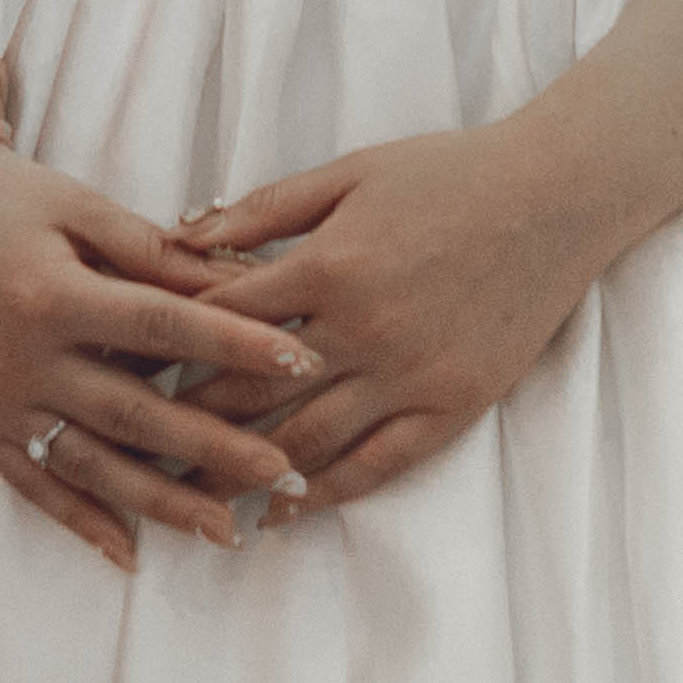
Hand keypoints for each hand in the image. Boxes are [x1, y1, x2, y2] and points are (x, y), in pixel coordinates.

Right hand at [0, 141, 310, 567]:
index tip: (298, 360)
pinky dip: (81, 521)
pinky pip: (34, 484)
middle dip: (215, 446)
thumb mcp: (77, 205)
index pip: (162, 325)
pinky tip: (128, 552)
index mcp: (52, 293)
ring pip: (92, 464)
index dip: (233, 343)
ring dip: (161, 502)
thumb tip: (239, 277)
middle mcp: (22, 358)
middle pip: (135, 412)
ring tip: (227, 528)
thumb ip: (153, 250)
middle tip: (286, 470)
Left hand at [179, 121, 622, 517]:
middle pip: (251, 396)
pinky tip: (281, 510)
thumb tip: (180, 235)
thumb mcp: (349, 172)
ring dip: (241, 474)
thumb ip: (263, 209)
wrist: (557, 197)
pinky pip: (379, 465)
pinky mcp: (453, 405)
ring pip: (307, 442)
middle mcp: (363, 331)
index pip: (222, 323)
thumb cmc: (449, 172)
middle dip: (186, 428)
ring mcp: (410, 376)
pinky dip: (324, 493)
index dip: (167, 350)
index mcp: (328, 266)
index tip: (125, 372)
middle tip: (135, 454)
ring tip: (187, 498)